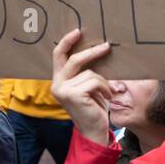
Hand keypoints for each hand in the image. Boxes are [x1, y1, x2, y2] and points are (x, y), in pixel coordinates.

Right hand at [51, 28, 112, 144]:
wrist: (94, 131)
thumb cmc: (93, 108)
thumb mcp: (88, 87)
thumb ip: (85, 73)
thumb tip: (97, 49)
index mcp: (58, 81)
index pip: (58, 56)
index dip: (67, 42)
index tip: (78, 31)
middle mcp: (57, 85)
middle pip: (75, 60)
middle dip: (92, 52)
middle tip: (107, 46)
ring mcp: (64, 90)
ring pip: (90, 73)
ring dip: (103, 82)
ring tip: (107, 93)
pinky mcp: (73, 95)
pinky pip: (95, 81)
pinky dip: (105, 88)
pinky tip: (106, 97)